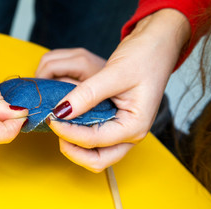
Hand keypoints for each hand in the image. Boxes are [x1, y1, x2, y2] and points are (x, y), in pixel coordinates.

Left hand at [36, 9, 189, 171]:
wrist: (158, 45)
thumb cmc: (145, 57)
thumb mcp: (114, 73)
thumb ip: (87, 94)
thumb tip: (61, 111)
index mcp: (134, 126)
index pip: (94, 140)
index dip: (68, 132)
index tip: (52, 117)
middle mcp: (131, 134)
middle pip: (97, 160)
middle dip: (72, 149)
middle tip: (56, 127)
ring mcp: (124, 131)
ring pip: (96, 155)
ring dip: (76, 146)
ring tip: (61, 125)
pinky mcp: (118, 123)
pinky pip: (97, 142)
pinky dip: (81, 137)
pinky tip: (70, 121)